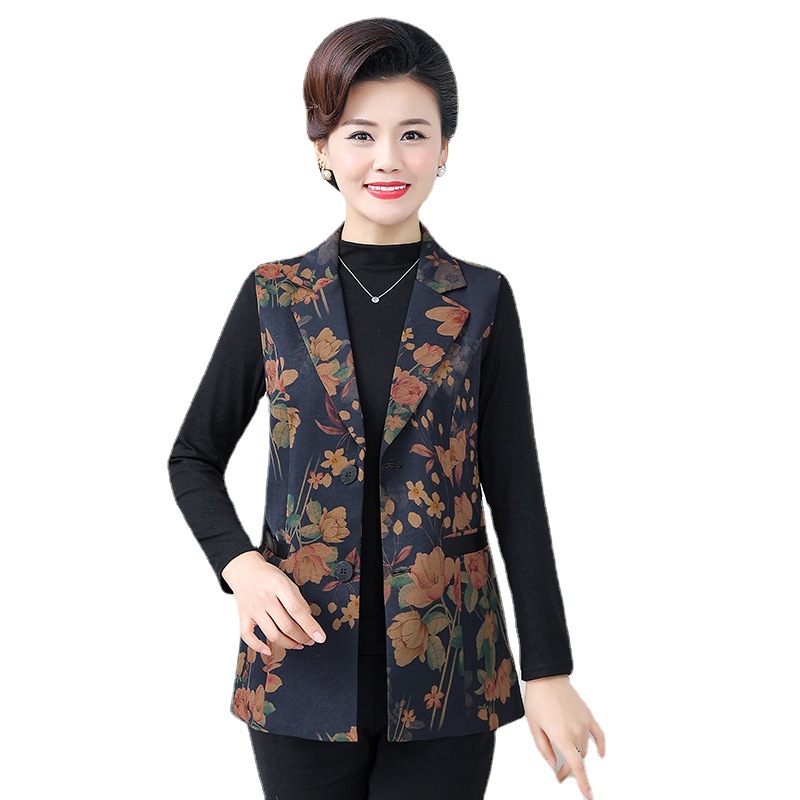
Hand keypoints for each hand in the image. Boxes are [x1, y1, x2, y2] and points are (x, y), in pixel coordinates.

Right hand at [221, 551, 326, 656]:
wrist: (244, 569)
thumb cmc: (268, 575)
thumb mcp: (288, 581)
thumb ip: (299, 601)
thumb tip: (309, 622)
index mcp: (279, 586)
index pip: (297, 611)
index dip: (310, 626)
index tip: (320, 637)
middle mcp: (264, 598)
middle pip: (286, 625)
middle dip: (302, 637)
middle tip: (310, 640)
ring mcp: (252, 608)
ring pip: (272, 634)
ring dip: (288, 644)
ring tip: (297, 644)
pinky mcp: (243, 616)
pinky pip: (248, 637)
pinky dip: (258, 647)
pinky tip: (269, 650)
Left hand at [523, 675, 604, 799]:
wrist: (547, 677)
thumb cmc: (538, 699)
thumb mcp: (534, 726)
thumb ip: (544, 748)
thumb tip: (554, 764)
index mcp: (561, 736)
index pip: (576, 767)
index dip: (583, 784)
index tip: (589, 796)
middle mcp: (576, 732)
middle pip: (578, 759)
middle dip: (569, 769)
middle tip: (560, 774)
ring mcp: (584, 723)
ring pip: (585, 749)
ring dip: (578, 757)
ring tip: (567, 759)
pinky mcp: (588, 715)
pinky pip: (598, 735)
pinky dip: (601, 746)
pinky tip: (600, 754)